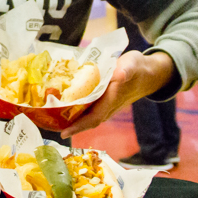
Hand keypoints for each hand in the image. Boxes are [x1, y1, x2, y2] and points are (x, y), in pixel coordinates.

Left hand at [61, 50, 176, 137]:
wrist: (149, 73)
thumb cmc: (138, 68)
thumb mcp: (133, 65)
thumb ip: (127, 70)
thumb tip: (120, 74)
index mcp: (113, 99)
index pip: (94, 118)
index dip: (78, 126)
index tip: (64, 132)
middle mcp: (108, 106)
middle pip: (87, 121)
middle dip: (70, 126)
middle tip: (48, 125)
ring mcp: (107, 105)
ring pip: (87, 116)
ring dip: (72, 119)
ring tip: (52, 119)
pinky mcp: (105, 100)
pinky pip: (89, 109)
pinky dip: (76, 110)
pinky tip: (64, 106)